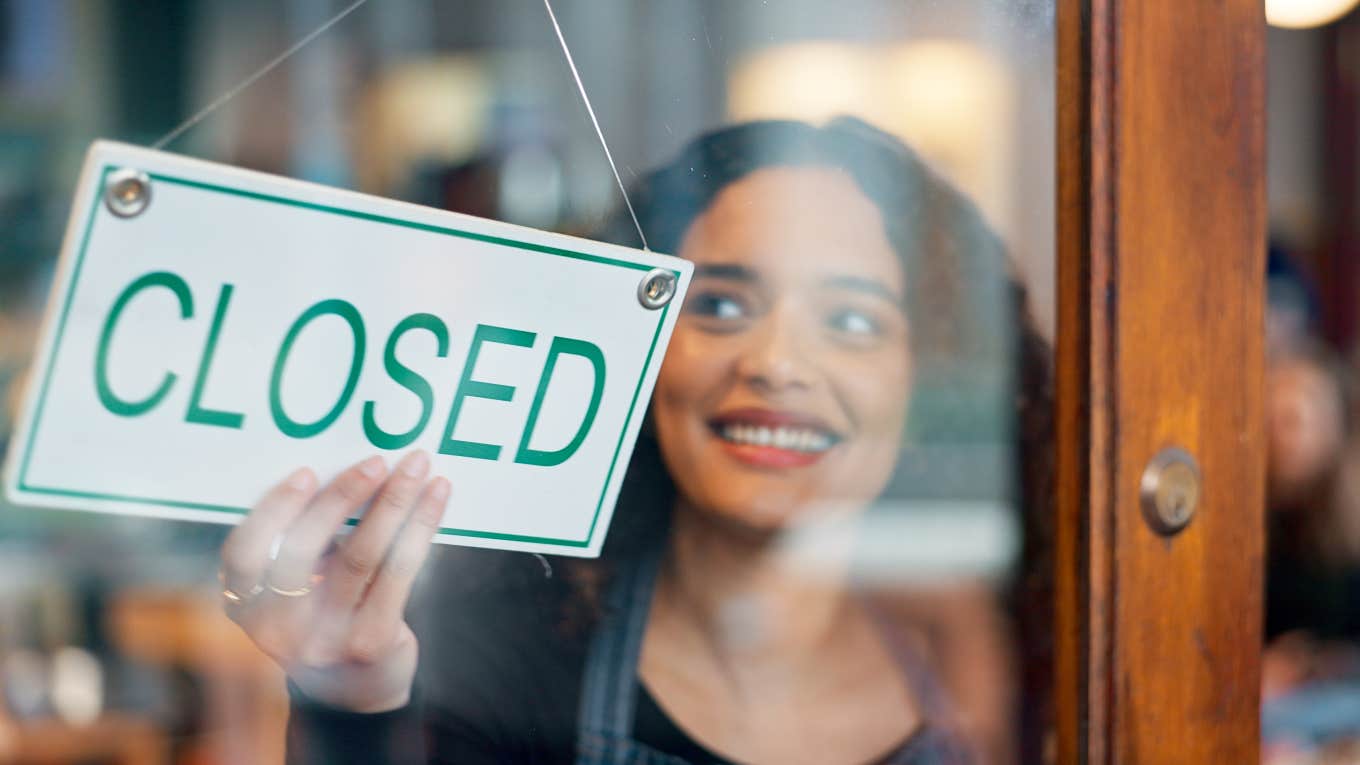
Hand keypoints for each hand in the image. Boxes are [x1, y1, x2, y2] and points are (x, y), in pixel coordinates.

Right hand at [219, 451, 449, 712]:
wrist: (357, 693)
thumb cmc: (327, 619)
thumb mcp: (297, 591)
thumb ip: (304, 544)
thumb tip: (348, 471)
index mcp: (249, 607)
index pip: (243, 556)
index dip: (273, 511)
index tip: (306, 472)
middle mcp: (278, 629)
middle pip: (304, 550)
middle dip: (343, 495)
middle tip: (376, 460)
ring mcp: (325, 640)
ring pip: (360, 556)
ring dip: (393, 502)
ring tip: (416, 466)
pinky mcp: (371, 642)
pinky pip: (399, 571)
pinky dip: (421, 526)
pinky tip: (437, 496)